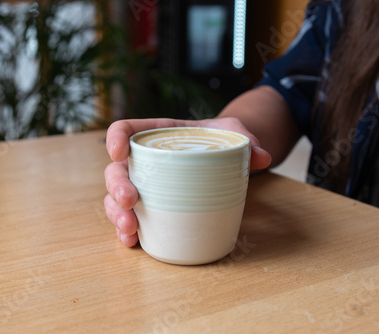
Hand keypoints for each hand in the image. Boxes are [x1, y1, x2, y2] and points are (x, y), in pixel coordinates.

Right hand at [104, 117, 271, 246]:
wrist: (221, 159)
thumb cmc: (218, 142)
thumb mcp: (232, 135)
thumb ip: (246, 140)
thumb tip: (263, 157)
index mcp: (155, 136)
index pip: (125, 130)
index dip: (115, 139)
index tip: (119, 152)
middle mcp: (143, 162)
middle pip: (116, 170)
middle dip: (116, 187)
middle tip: (130, 201)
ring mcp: (143, 187)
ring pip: (115, 199)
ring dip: (116, 214)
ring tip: (130, 229)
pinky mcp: (149, 210)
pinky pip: (129, 219)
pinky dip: (126, 232)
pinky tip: (132, 242)